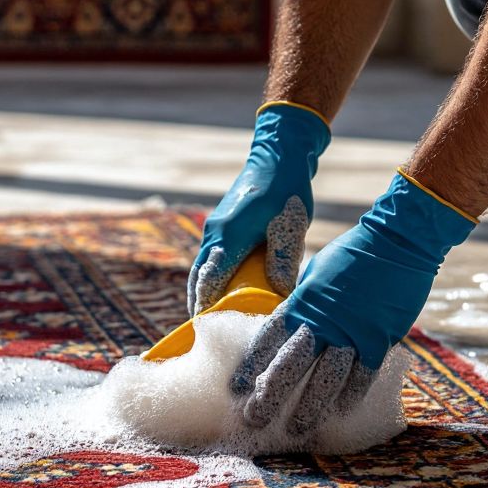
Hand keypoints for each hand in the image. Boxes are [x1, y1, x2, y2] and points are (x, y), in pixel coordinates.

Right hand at [187, 102, 329, 315]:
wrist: (277, 154)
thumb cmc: (286, 190)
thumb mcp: (289, 227)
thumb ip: (283, 260)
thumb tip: (278, 294)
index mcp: (228, 237)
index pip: (210, 282)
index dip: (208, 308)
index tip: (209, 330)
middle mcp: (215, 233)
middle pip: (199, 278)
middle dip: (200, 305)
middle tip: (205, 332)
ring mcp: (215, 227)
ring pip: (202, 267)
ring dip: (203, 291)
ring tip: (209, 317)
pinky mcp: (221, 223)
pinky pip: (210, 257)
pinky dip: (210, 276)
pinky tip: (220, 289)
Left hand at [231, 170, 477, 434]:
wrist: (398, 240)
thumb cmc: (353, 252)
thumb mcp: (316, 274)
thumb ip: (302, 302)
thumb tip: (289, 324)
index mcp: (302, 301)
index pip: (268, 339)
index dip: (251, 365)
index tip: (236, 388)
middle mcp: (322, 320)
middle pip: (290, 365)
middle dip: (271, 396)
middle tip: (256, 419)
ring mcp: (352, 331)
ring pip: (325, 377)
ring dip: (309, 406)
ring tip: (296, 429)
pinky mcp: (379, 337)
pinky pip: (363, 372)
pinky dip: (352, 392)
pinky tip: (340, 411)